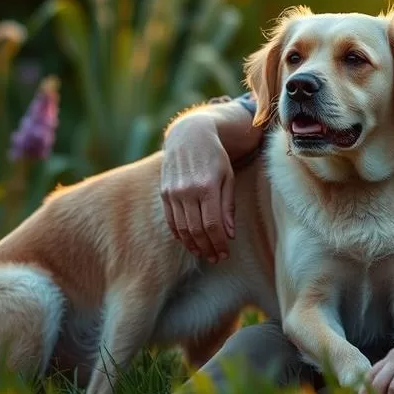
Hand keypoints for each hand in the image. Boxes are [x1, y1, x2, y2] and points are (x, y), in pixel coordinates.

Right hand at [160, 115, 235, 262]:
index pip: (212, 225)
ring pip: (182, 228)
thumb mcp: (228, 177)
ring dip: (193, 245)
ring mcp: (173, 192)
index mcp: (207, 186)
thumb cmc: (215, 157)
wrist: (189, 135)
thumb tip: (229, 234)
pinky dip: (179, 234)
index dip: (219, 243)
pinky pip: (171, 220)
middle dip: (207, 248)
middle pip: (196, 230)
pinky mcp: (164, 192)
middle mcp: (187, 190)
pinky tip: (188, 242)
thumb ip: (228, 206)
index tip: (225, 253)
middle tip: (216, 258)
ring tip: (204, 253)